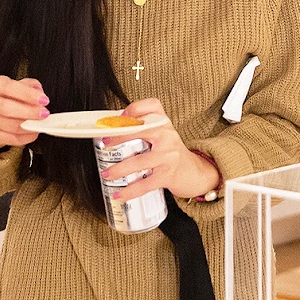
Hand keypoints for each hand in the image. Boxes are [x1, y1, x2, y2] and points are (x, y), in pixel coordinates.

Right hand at [0, 76, 47, 149]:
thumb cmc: (10, 97)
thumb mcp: (20, 85)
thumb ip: (31, 86)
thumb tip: (39, 92)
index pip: (9, 87)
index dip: (28, 94)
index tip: (44, 100)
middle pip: (6, 108)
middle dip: (29, 111)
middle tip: (44, 114)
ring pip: (10, 125)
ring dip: (29, 125)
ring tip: (40, 123)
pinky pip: (11, 138)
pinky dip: (26, 137)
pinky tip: (34, 132)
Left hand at [100, 97, 220, 201]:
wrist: (195, 172)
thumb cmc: (172, 153)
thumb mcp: (162, 135)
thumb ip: (142, 129)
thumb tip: (111, 129)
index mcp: (164, 123)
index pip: (151, 105)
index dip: (133, 109)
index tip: (119, 118)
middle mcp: (168, 135)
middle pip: (141, 129)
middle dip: (118, 136)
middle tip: (105, 143)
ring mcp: (169, 155)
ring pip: (139, 161)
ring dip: (118, 169)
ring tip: (107, 174)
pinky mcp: (168, 175)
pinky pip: (145, 184)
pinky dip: (130, 191)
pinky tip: (119, 194)